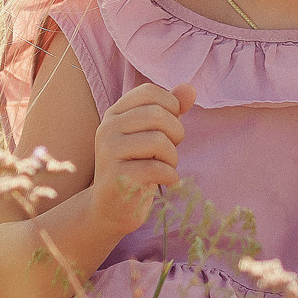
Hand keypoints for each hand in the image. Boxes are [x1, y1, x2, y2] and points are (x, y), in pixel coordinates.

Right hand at [86, 81, 195, 233]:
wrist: (111, 208)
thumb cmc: (137, 167)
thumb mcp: (153, 134)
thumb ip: (171, 110)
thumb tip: (190, 88)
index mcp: (115, 113)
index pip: (149, 92)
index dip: (171, 107)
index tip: (170, 128)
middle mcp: (107, 128)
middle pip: (157, 115)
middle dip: (176, 134)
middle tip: (170, 152)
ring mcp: (108, 153)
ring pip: (158, 141)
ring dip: (172, 158)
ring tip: (166, 167)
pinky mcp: (116, 178)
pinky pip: (156, 169)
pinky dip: (170, 176)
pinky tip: (166, 182)